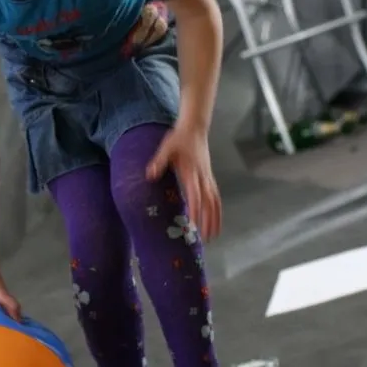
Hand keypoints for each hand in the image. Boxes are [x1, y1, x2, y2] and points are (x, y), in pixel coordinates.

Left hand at [146, 123, 221, 240]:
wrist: (195, 128)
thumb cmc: (179, 138)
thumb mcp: (166, 148)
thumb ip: (158, 162)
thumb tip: (149, 175)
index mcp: (192, 172)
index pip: (195, 194)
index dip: (195, 209)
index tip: (193, 224)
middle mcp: (203, 177)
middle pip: (209, 202)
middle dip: (208, 220)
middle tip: (206, 238)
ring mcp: (208, 177)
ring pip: (215, 200)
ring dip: (215, 218)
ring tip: (214, 235)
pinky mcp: (209, 176)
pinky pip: (216, 196)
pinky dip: (217, 209)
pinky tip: (215, 218)